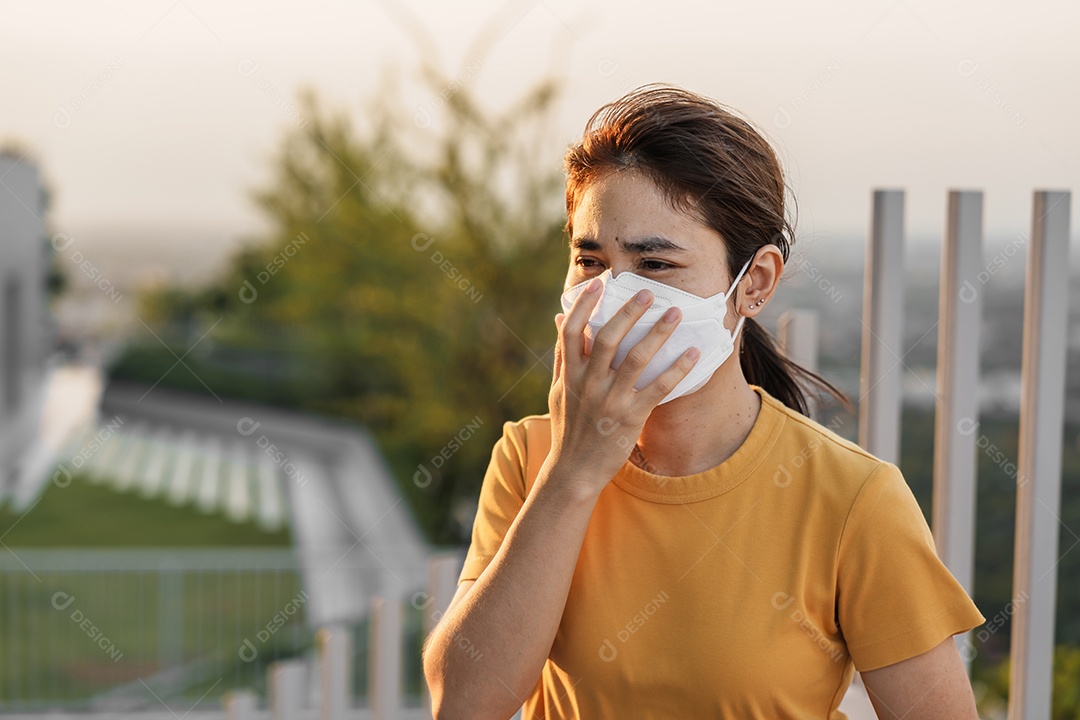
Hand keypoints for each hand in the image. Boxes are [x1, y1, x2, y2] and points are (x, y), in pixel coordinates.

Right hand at [544, 278, 700, 496]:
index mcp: (570, 374)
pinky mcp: (631, 417)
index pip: (573, 331)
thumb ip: (562, 354)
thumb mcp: (558, 389)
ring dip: (657, 333)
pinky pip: (659, 388)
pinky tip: (692, 353)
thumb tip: (560, 317)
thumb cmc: (568, 428)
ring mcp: (610, 400)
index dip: (585, 305)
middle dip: (629, 312)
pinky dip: (677, 368)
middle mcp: (589, 384)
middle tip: (648, 293)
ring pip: (636, 358)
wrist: (574, 471)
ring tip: (675, 314)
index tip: (601, 283)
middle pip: (608, 338)